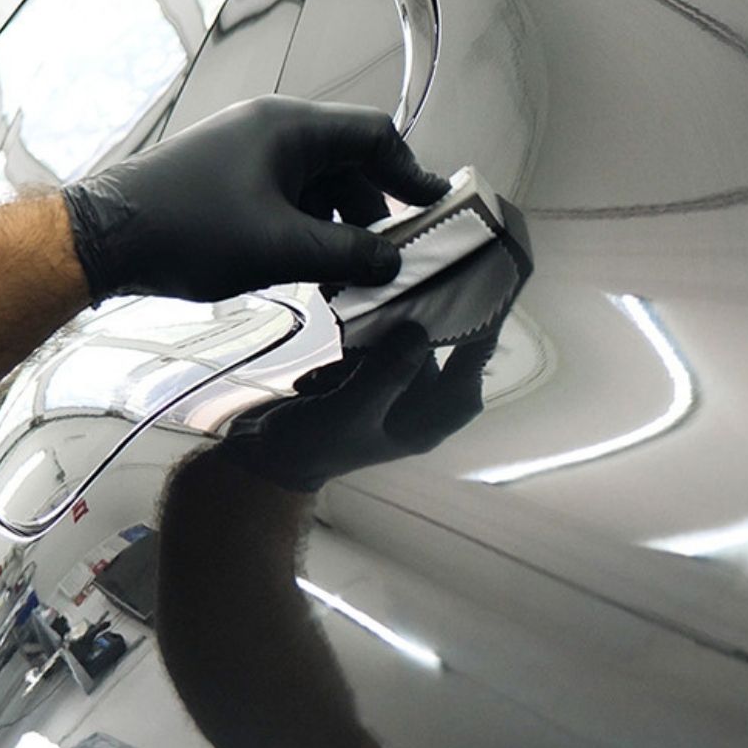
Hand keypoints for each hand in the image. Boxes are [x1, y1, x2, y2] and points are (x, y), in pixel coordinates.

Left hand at [61, 96, 448, 301]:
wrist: (104, 237)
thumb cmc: (189, 232)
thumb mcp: (282, 250)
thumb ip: (348, 256)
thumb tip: (391, 262)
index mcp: (290, 128)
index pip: (374, 136)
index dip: (411, 173)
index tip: (434, 207)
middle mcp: (271, 128)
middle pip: (347, 161)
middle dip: (371, 213)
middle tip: (384, 259)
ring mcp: (245, 150)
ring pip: (316, 183)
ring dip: (336, 227)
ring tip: (338, 275)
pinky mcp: (225, 176)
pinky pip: (285, 195)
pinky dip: (304, 227)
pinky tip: (302, 268)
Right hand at [220, 323, 494, 490]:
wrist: (262, 458)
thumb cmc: (311, 445)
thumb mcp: (351, 411)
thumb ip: (387, 374)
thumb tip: (419, 333)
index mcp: (421, 427)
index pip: (465, 387)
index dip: (480, 350)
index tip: (485, 307)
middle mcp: (409, 410)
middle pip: (434, 361)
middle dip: (423, 329)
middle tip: (418, 288)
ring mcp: (382, 396)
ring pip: (398, 352)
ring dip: (380, 335)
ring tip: (361, 320)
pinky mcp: (356, 383)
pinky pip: (368, 353)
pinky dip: (355, 343)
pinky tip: (335, 339)